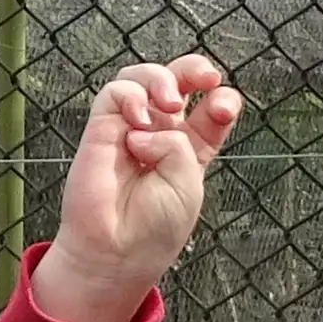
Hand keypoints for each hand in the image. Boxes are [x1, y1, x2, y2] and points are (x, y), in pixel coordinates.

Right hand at [29, 56, 242, 321]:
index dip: (221, 99)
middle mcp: (161, 134)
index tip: (220, 110)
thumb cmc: (154, 227)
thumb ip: (179, 144)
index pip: (210, 107)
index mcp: (191, 148)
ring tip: (167, 103)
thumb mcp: (189, 183)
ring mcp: (129, 129)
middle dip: (193, 69)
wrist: (116, 252)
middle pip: (178, 81)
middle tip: (204, 78)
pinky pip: (114, 93)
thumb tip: (144, 126)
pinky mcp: (100, 130)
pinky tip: (139, 120)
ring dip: (160, 78)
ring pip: (142, 78)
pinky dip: (130, 95)